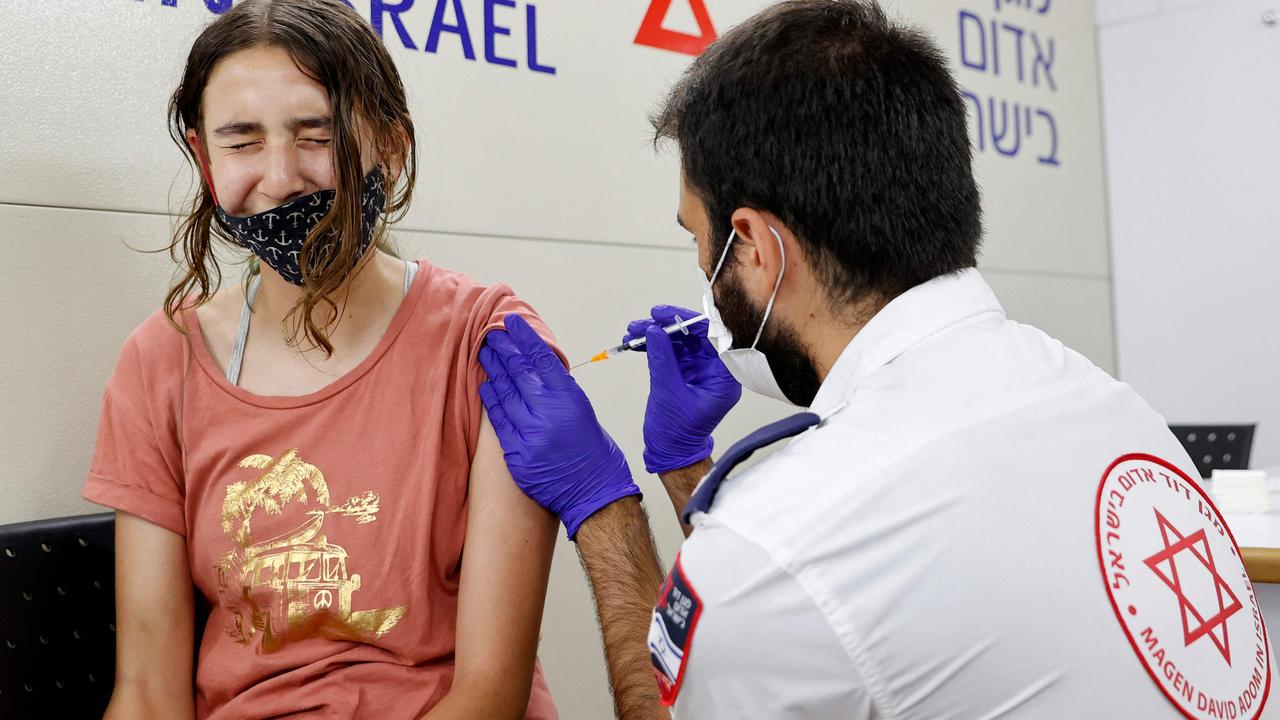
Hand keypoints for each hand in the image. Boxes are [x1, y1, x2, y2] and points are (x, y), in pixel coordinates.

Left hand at [479, 314, 640, 539]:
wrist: (595, 493)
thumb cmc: (595, 453)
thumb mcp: (582, 410)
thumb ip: (558, 390)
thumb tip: (536, 368)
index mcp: (569, 399)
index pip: (541, 358)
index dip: (524, 338)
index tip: (512, 323)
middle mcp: (548, 414)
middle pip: (519, 372)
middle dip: (504, 350)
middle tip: (492, 334)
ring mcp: (530, 435)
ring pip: (505, 394)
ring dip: (494, 372)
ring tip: (485, 354)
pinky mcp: (517, 455)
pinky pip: (499, 422)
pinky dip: (493, 402)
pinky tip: (486, 387)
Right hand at [624, 304, 741, 473]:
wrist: (671, 452)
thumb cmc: (678, 433)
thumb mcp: (668, 393)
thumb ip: (662, 359)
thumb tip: (653, 330)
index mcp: (725, 377)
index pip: (713, 337)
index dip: (689, 321)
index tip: (665, 315)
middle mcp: (716, 370)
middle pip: (695, 335)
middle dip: (668, 325)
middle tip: (645, 320)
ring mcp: (701, 370)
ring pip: (681, 341)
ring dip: (656, 334)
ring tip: (632, 332)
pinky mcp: (686, 372)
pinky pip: (672, 351)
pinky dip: (654, 346)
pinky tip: (635, 342)